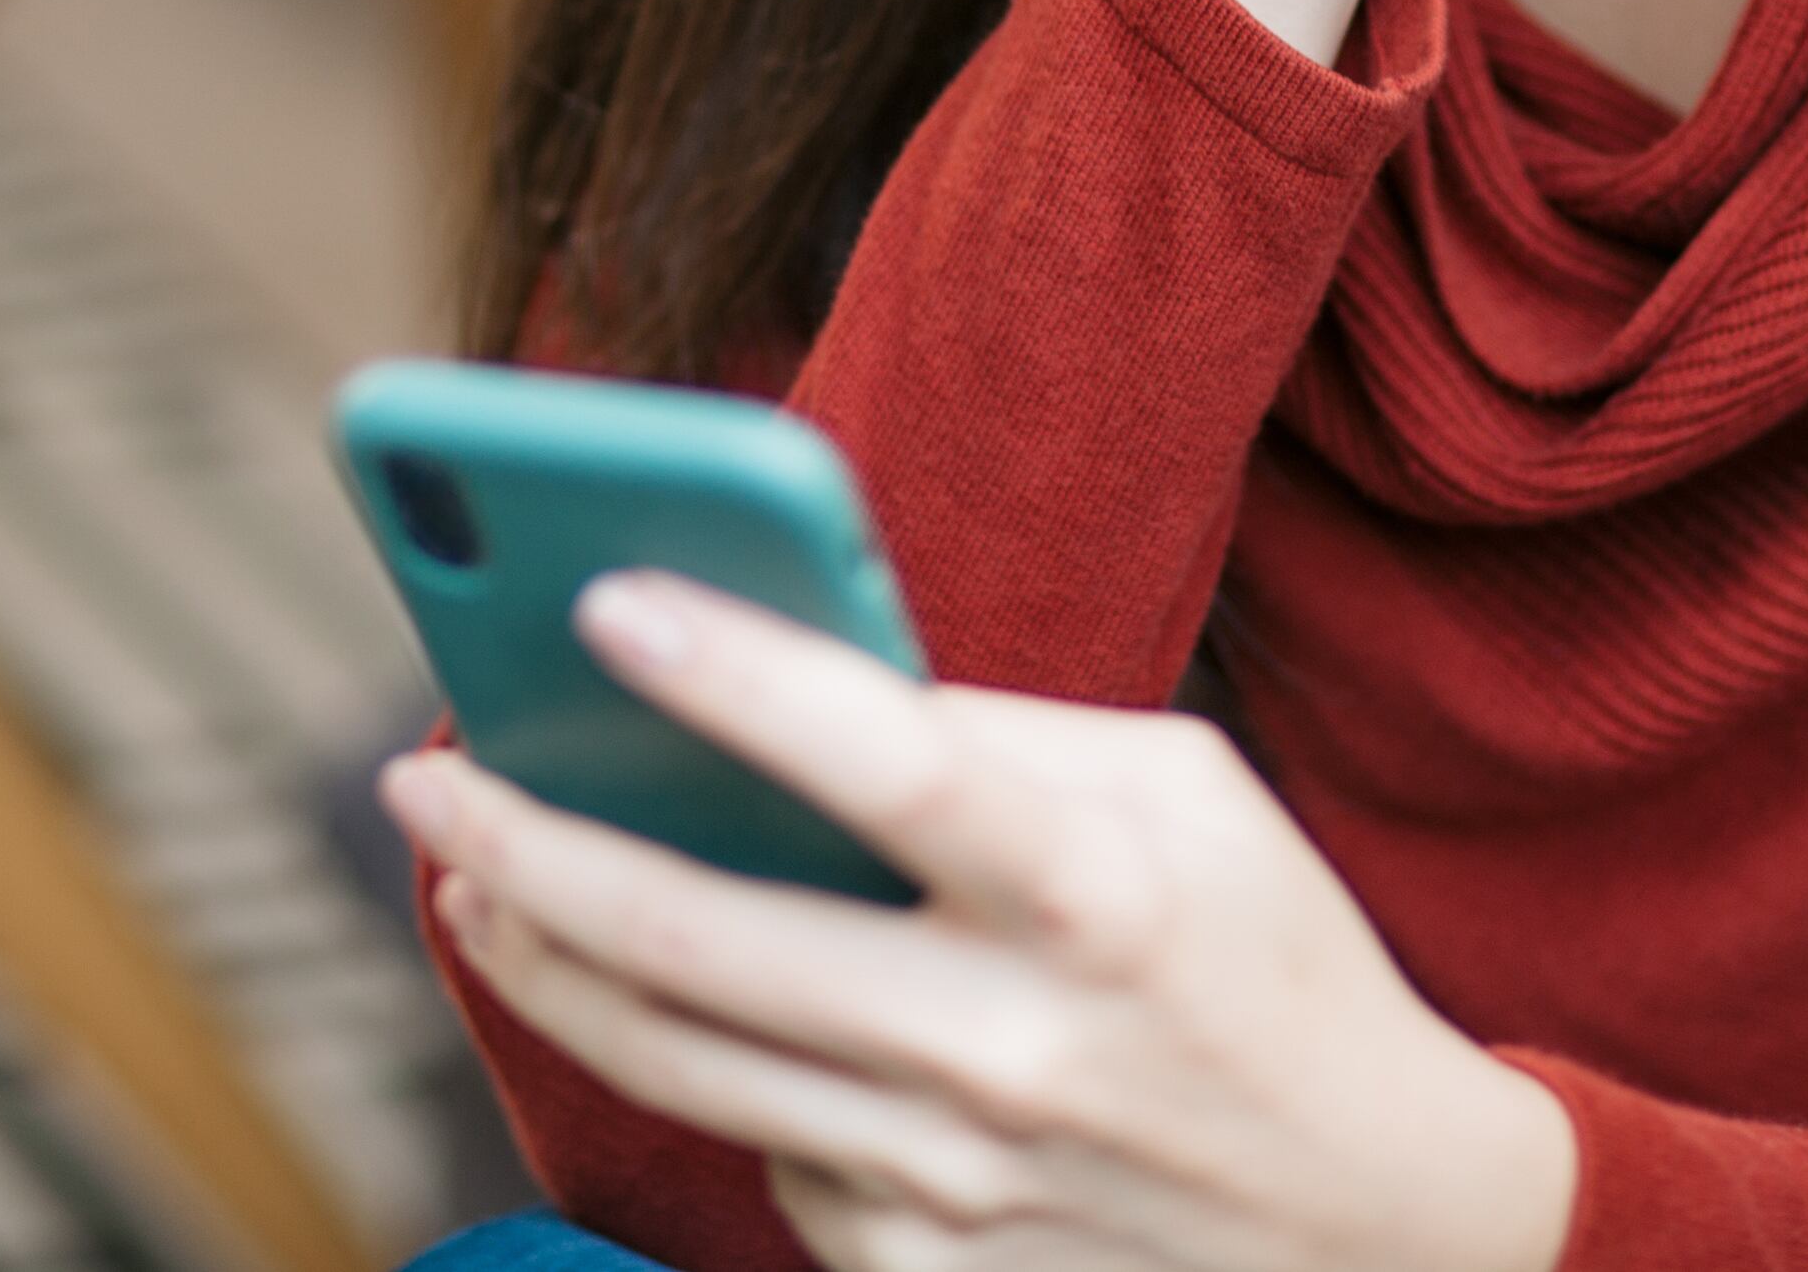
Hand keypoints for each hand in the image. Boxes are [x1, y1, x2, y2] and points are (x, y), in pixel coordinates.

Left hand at [385, 573, 1575, 1271]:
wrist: (1384, 1236)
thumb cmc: (1270, 965)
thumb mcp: (1187, 798)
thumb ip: (998, 736)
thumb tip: (791, 684)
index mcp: (1095, 888)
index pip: (887, 761)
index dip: (737, 676)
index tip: (603, 598)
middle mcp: (1009, 1044)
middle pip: (698, 935)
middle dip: (523, 842)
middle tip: (423, 775)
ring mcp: (953, 1186)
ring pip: (674, 1057)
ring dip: (540, 955)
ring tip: (472, 877)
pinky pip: (755, 1155)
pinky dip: (701, 1070)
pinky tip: (682, 1012)